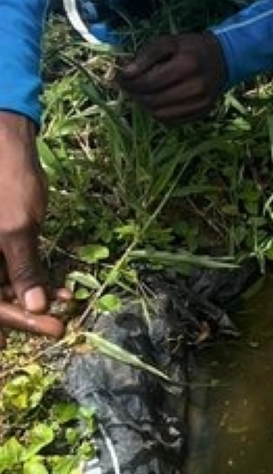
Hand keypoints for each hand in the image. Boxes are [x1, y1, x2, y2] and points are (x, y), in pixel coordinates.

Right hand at [0, 111, 66, 342]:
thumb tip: (35, 307)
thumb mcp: (17, 229)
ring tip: (66, 302)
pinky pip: (9, 268)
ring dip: (33, 295)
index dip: (21, 319)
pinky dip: (31, 277)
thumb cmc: (6, 184)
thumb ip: (23, 270)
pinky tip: (59, 287)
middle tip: (61, 322)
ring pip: (4, 284)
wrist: (3, 144)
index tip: (53, 329)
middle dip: (28, 310)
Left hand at [116, 31, 227, 122]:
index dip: (129, 82)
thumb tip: (126, 74)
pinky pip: (172, 121)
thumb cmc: (191, 48)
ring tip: (143, 93)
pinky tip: (158, 101)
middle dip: (135, 94)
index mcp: (187, 65)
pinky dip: (159, 113)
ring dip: (145, 105)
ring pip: (160, 114)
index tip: (121, 77)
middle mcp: (196, 87)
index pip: (148, 82)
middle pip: (152, 100)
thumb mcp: (169, 42)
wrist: (222, 59)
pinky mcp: (202, 112)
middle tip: (129, 86)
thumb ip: (146, 55)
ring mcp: (200, 102)